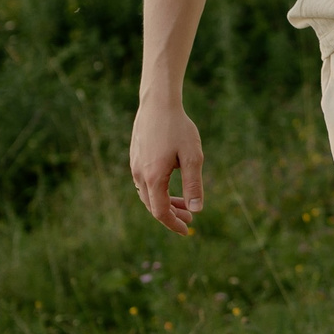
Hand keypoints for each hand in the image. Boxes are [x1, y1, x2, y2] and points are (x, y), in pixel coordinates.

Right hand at [129, 97, 206, 233]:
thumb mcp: (192, 157)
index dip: (173, 224)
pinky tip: (171, 185)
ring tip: (184, 204)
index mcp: (153, 177)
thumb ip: (194, 184)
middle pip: (153, 206)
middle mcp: (140, 174)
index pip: (160, 211)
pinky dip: (159, 190)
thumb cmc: (178, 128)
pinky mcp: (136, 158)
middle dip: (172, 215)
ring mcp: (135, 166)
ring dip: (166, 202)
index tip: (187, 230)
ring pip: (148, 194)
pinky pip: (145, 183)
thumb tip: (197, 209)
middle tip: (190, 217)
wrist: (158, 103)